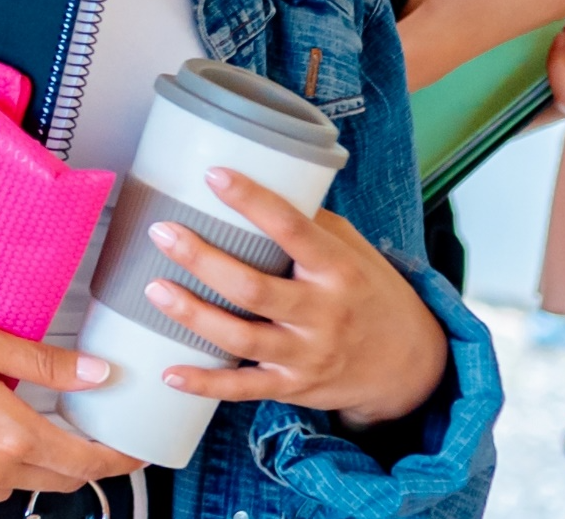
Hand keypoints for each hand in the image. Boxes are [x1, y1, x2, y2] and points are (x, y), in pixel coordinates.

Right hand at [0, 320, 143, 508]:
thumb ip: (44, 364)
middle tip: (86, 431)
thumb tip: (95, 373)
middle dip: (82, 459)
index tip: (133, 452)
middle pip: (62, 479)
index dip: (119, 460)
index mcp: (10, 434)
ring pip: (23, 484)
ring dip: (34, 460)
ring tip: (18, 421)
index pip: (87, 461)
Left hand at [145, 168, 448, 425]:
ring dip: (193, 315)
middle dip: (203, 260)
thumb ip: (312, 224)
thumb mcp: (355, 251)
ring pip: (242, 338)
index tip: (213, 175)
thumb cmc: (370, 293)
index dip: (252, 201)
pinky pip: (244, 388)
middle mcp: (324, 313)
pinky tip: (169, 372)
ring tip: (153, 289)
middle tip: (162, 233)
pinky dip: (205, 383)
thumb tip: (260, 183)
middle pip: (254, 289)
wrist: (410, 366)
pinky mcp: (295, 388)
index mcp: (339, 269)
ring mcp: (308, 355)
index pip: (293, 229)